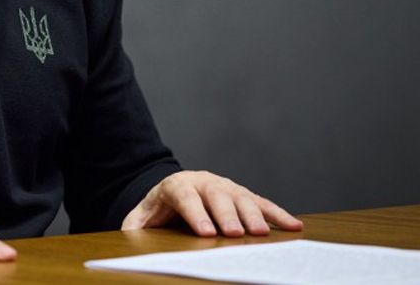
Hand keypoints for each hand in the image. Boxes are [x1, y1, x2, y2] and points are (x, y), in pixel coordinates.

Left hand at [122, 170, 303, 236]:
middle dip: (226, 215)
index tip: (205, 233)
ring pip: (240, 197)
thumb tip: (126, 237)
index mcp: (176, 186)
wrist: (175, 189)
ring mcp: (225, 186)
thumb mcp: (141, 216)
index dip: (195, 214)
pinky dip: (277, 214)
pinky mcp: (242, 194)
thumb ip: (133, 225)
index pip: (185, 196)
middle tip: (234, 234)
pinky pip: (261, 203)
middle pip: (216, 196)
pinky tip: (293, 225)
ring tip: (261, 234)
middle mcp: (203, 182)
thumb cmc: (160, 208)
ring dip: (252, 215)